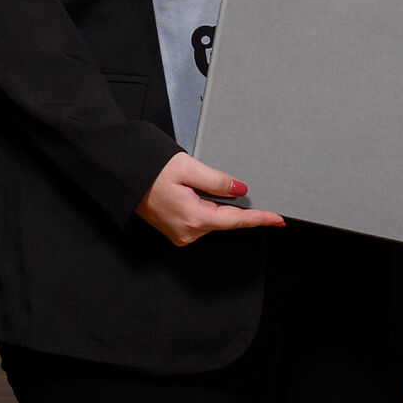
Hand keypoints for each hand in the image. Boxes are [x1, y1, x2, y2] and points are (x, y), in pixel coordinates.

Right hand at [137, 151, 284, 245]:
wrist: (125, 176)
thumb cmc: (150, 170)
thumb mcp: (188, 168)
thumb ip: (217, 181)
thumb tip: (240, 190)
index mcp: (193, 217)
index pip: (235, 220)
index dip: (258, 218)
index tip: (276, 219)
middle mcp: (188, 232)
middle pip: (224, 220)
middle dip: (231, 204)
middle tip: (215, 182)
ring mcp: (181, 234)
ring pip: (212, 220)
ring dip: (214, 205)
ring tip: (193, 184)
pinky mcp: (176, 231)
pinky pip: (200, 221)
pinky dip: (205, 209)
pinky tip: (192, 194)